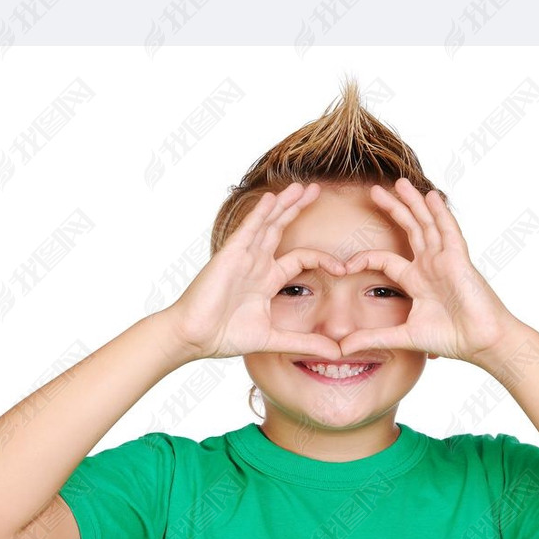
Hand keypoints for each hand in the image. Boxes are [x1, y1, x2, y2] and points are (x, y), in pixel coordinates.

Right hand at [167, 182, 346, 361]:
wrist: (194, 337)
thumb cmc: (225, 336)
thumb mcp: (274, 339)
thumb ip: (304, 342)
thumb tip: (336, 353)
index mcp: (267, 278)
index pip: (300, 257)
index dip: (324, 259)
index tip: (344, 269)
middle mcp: (256, 262)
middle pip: (281, 227)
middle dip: (298, 208)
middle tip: (317, 189)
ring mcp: (243, 256)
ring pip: (267, 223)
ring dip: (283, 204)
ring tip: (300, 186)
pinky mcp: (229, 255)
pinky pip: (248, 229)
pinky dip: (260, 213)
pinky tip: (271, 198)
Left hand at [336, 179, 515, 364]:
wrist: (483, 343)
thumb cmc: (452, 338)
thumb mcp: (404, 336)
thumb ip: (373, 337)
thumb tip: (342, 347)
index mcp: (417, 280)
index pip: (386, 259)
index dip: (365, 258)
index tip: (344, 266)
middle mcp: (430, 265)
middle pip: (408, 229)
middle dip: (393, 209)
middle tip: (374, 190)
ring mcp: (445, 260)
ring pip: (426, 224)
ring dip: (413, 202)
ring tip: (400, 182)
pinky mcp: (459, 260)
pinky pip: (448, 231)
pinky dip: (440, 213)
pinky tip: (431, 197)